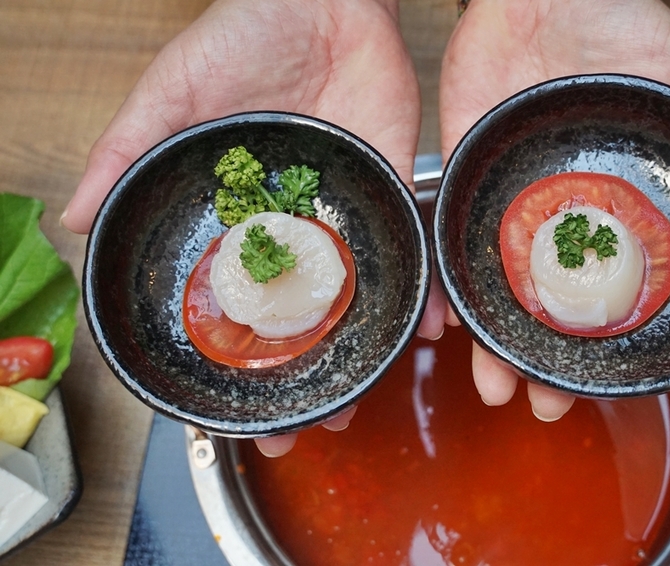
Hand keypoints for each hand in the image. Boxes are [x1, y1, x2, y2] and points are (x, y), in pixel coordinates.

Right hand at [63, 0, 429, 456]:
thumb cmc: (241, 32)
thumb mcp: (172, 91)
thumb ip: (129, 150)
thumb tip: (73, 216)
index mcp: (238, 215)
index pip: (232, 302)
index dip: (234, 358)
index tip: (239, 412)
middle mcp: (290, 223)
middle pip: (299, 315)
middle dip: (308, 372)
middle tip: (314, 424)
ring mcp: (344, 209)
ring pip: (357, 294)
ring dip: (364, 346)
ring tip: (366, 397)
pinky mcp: (392, 185)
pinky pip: (409, 245)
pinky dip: (423, 288)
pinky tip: (428, 330)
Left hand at [439, 0, 669, 419]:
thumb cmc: (617, 23)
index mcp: (618, 204)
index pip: (627, 290)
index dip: (632, 341)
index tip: (638, 384)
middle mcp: (565, 214)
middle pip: (558, 307)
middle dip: (556, 363)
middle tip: (552, 404)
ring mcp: (512, 206)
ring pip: (503, 294)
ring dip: (499, 347)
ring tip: (500, 389)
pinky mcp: (465, 187)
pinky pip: (454, 250)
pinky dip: (452, 293)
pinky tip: (455, 331)